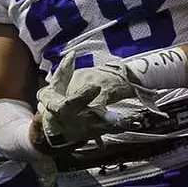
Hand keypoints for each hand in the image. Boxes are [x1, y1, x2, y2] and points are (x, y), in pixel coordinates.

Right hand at [35, 51, 153, 148]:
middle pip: (91, 117)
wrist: (52, 129)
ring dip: (118, 123)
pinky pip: (110, 129)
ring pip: (103, 126)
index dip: (84, 94)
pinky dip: (122, 126)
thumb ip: (63, 71)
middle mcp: (75, 119)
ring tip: (133, 119)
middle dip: (104, 115)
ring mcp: (85, 128)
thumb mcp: (54, 87)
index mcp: (63, 107)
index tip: (95, 86)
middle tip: (116, 112)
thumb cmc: (53, 103)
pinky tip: (135, 123)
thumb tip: (72, 53)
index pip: (73, 101)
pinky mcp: (94, 132)